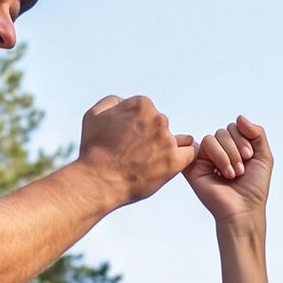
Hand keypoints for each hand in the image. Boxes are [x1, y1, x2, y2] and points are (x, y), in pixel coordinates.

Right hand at [77, 94, 193, 201]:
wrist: (97, 181)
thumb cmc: (93, 149)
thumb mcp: (94, 114)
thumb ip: (114, 102)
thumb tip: (126, 102)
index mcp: (141, 104)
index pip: (147, 112)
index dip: (136, 126)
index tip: (127, 140)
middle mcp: (158, 118)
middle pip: (160, 125)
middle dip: (150, 137)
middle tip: (134, 154)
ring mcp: (167, 140)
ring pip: (174, 140)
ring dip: (164, 148)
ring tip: (148, 163)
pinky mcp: (174, 161)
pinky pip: (189, 153)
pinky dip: (183, 157)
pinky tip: (173, 162)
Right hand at [186, 116, 272, 235]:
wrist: (243, 209)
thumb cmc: (254, 188)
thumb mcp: (264, 156)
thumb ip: (257, 133)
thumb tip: (239, 117)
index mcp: (233, 148)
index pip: (235, 127)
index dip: (244, 138)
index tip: (250, 157)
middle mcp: (219, 152)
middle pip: (224, 131)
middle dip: (236, 148)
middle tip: (241, 169)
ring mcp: (205, 159)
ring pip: (214, 137)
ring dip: (228, 155)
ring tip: (232, 174)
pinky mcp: (194, 166)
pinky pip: (201, 146)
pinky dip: (216, 156)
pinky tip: (221, 172)